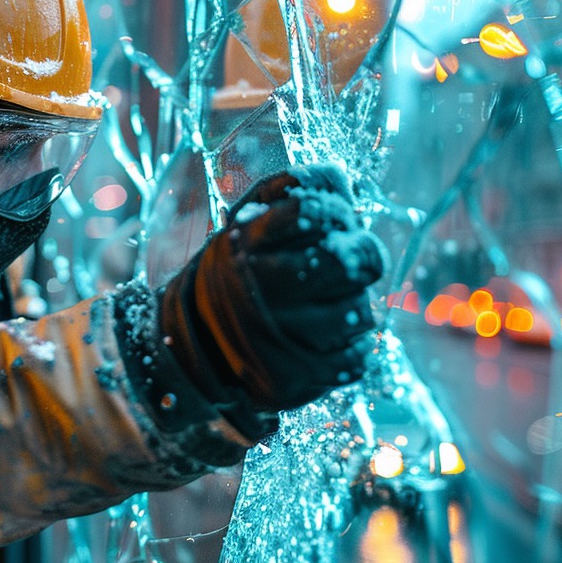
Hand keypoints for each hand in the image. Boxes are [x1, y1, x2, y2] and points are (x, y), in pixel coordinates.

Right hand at [159, 165, 384, 420]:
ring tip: (328, 302)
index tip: (335, 218)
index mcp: (249, 238)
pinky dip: (352, 346)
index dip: (338, 209)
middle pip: (347, 261)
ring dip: (355, 303)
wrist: (197, 339)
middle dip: (364, 253)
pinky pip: (356, 358)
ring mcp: (279, 335)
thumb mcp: (251, 216)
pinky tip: (330, 336)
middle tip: (350, 258)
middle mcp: (261, 286)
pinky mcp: (293, 378)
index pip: (314, 207)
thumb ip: (299, 189)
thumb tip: (350, 184)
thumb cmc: (241, 267)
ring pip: (360, 311)